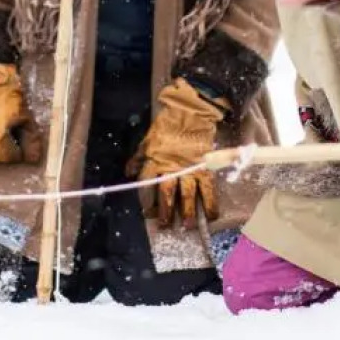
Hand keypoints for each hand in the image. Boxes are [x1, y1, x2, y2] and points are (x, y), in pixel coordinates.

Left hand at [128, 78, 223, 227]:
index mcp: (155, 161)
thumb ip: (139, 158)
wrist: (191, 113)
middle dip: (165, 211)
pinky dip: (210, 204)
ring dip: (187, 212)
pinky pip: (208, 190)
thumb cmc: (167, 125)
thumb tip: (129, 172)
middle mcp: (171, 168)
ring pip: (187, 195)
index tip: (147, 212)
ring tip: (187, 226)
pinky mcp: (204, 169)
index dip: (146, 200)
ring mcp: (189, 170)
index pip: (147, 184)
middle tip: (164, 225)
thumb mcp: (147, 140)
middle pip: (167, 194)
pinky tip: (210, 216)